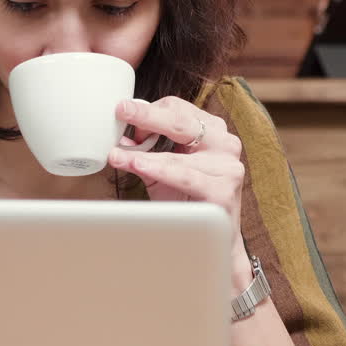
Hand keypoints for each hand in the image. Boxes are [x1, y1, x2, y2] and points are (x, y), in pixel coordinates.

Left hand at [107, 97, 249, 276]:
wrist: (211, 238)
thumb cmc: (187, 199)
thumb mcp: (162, 169)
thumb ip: (144, 151)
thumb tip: (117, 137)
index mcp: (212, 130)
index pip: (177, 108)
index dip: (148, 113)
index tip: (124, 120)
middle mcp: (225, 143)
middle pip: (180, 121)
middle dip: (146, 115)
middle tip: (121, 110)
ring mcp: (228, 167)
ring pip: (177, 154)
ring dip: (143, 154)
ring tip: (118, 154)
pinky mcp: (223, 191)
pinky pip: (184, 177)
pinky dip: (159, 170)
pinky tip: (138, 165)